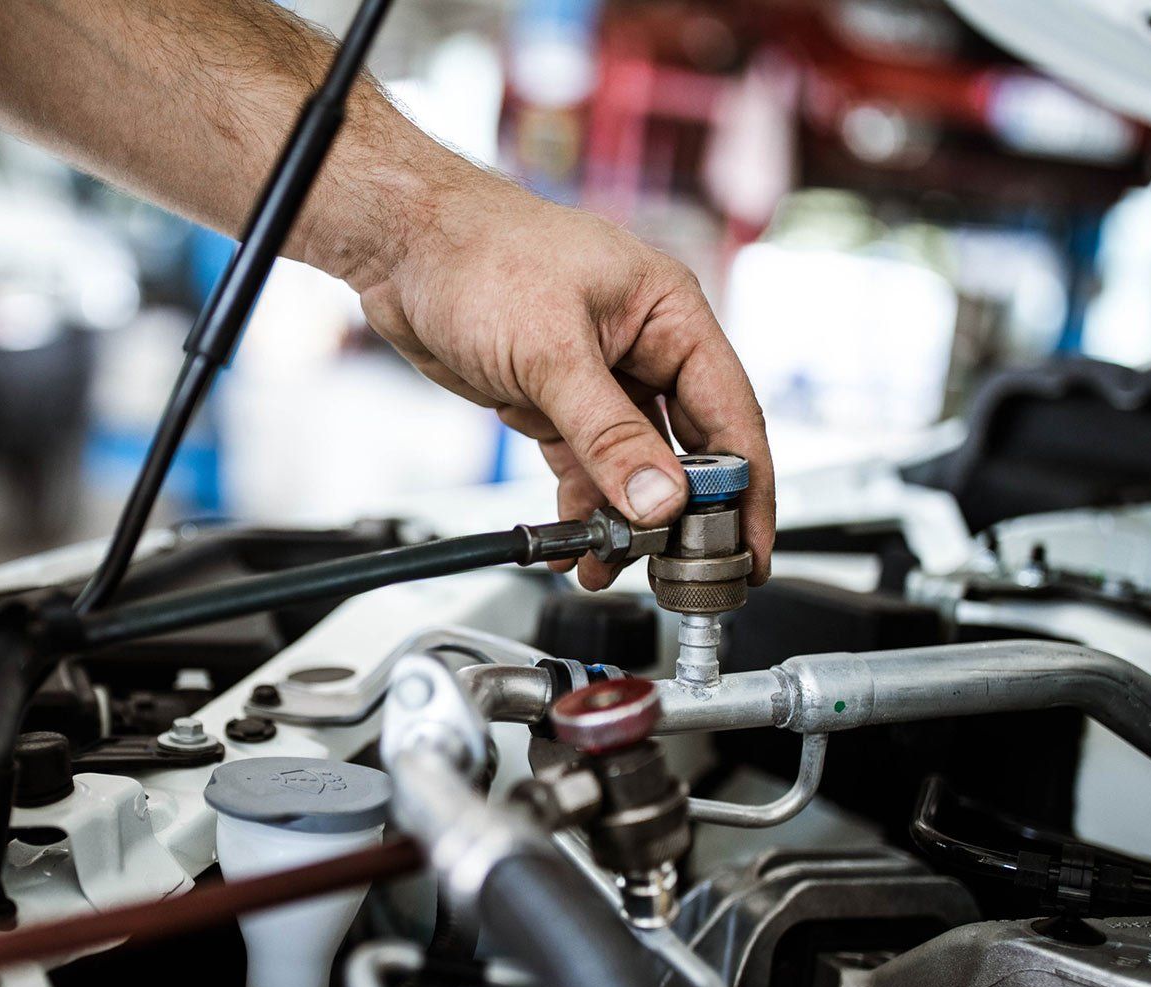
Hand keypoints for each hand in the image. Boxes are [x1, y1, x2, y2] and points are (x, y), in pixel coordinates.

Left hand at [353, 170, 773, 589]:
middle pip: (685, 448)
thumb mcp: (551, 351)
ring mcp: (598, 376)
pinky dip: (579, 505)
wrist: (401, 247)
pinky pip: (583, 465)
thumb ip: (607, 433)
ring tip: (608, 566)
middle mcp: (644, 345)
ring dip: (622, 520)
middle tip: (679, 574)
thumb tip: (658, 499)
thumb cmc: (479, 255)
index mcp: (670, 315)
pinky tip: (572, 542)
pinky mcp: (553, 399)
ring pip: (630, 465)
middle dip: (681, 516)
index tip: (749, 550)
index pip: (729, 414)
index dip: (745, 488)